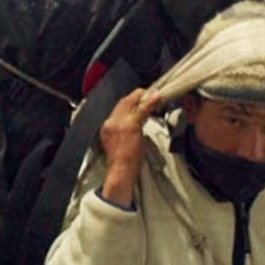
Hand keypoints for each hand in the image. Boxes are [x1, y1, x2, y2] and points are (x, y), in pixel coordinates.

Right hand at [99, 88, 158, 205]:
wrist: (120, 171)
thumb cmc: (122, 162)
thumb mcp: (118, 143)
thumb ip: (123, 132)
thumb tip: (135, 126)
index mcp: (107, 126)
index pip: (118, 108)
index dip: (129, 101)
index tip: (138, 99)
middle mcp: (111, 122)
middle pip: (123, 101)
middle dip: (136, 96)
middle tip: (149, 92)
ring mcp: (120, 123)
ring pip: (132, 102)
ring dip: (143, 97)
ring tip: (154, 94)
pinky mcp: (131, 125)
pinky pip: (142, 109)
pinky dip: (150, 102)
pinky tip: (157, 97)